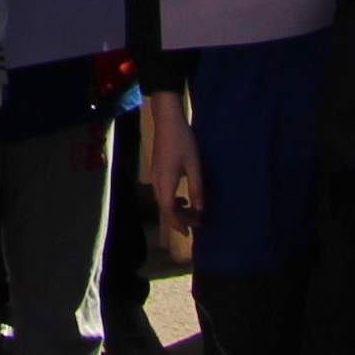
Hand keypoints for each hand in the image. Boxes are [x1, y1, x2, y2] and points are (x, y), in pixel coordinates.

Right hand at [141, 95, 204, 237]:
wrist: (167, 120)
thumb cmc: (183, 141)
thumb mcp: (194, 166)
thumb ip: (197, 189)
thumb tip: (199, 209)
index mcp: (165, 182)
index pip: (168, 211)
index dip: (178, 224)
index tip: (189, 233)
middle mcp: (157, 182)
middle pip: (164, 208)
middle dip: (179, 218)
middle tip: (197, 222)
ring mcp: (155, 176)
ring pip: (163, 200)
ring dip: (176, 209)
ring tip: (192, 211)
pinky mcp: (156, 170)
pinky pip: (162, 192)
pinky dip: (172, 200)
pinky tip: (183, 197)